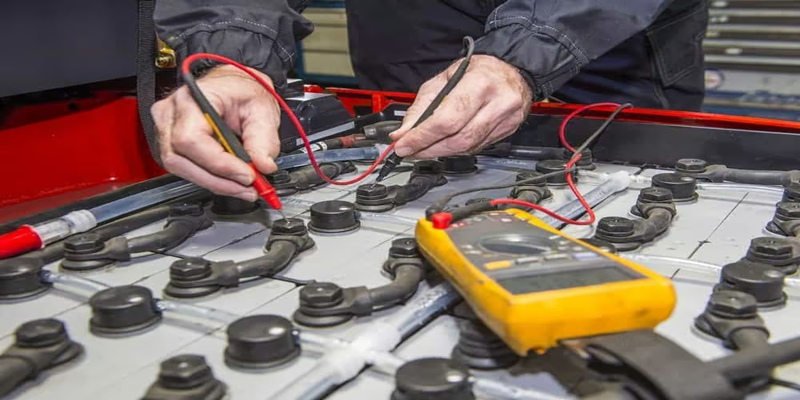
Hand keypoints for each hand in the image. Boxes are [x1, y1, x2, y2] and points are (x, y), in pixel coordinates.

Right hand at [151, 65, 280, 201]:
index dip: (219, 164)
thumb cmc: (242, 91)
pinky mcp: (170, 142)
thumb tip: (263, 166)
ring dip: (215, 183)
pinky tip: (231, 180)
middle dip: (218, 180)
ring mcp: (166, 128)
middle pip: (180, 160)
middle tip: (249, 188)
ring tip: (243, 187)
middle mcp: (170, 113)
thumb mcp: (263, 109)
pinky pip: (185, 168)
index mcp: (192, 98)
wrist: (234, 86)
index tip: (247, 175)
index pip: (192, 140)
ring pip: (180, 168)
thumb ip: (264, 139)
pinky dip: (210, 178)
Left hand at [390, 55, 531, 158]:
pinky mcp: (508, 131)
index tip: (403, 145)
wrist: (514, 71)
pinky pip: (476, 147)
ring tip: (421, 150)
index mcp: (480, 83)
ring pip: (467, 147)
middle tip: (408, 151)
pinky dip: (455, 150)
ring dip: (439, 152)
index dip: (422, 136)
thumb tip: (403, 132)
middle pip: (458, 139)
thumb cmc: (480, 71)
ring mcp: (506, 119)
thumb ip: (422, 106)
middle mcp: (498, 102)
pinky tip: (443, 146)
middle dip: (428, 149)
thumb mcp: (445, 77)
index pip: (447, 119)